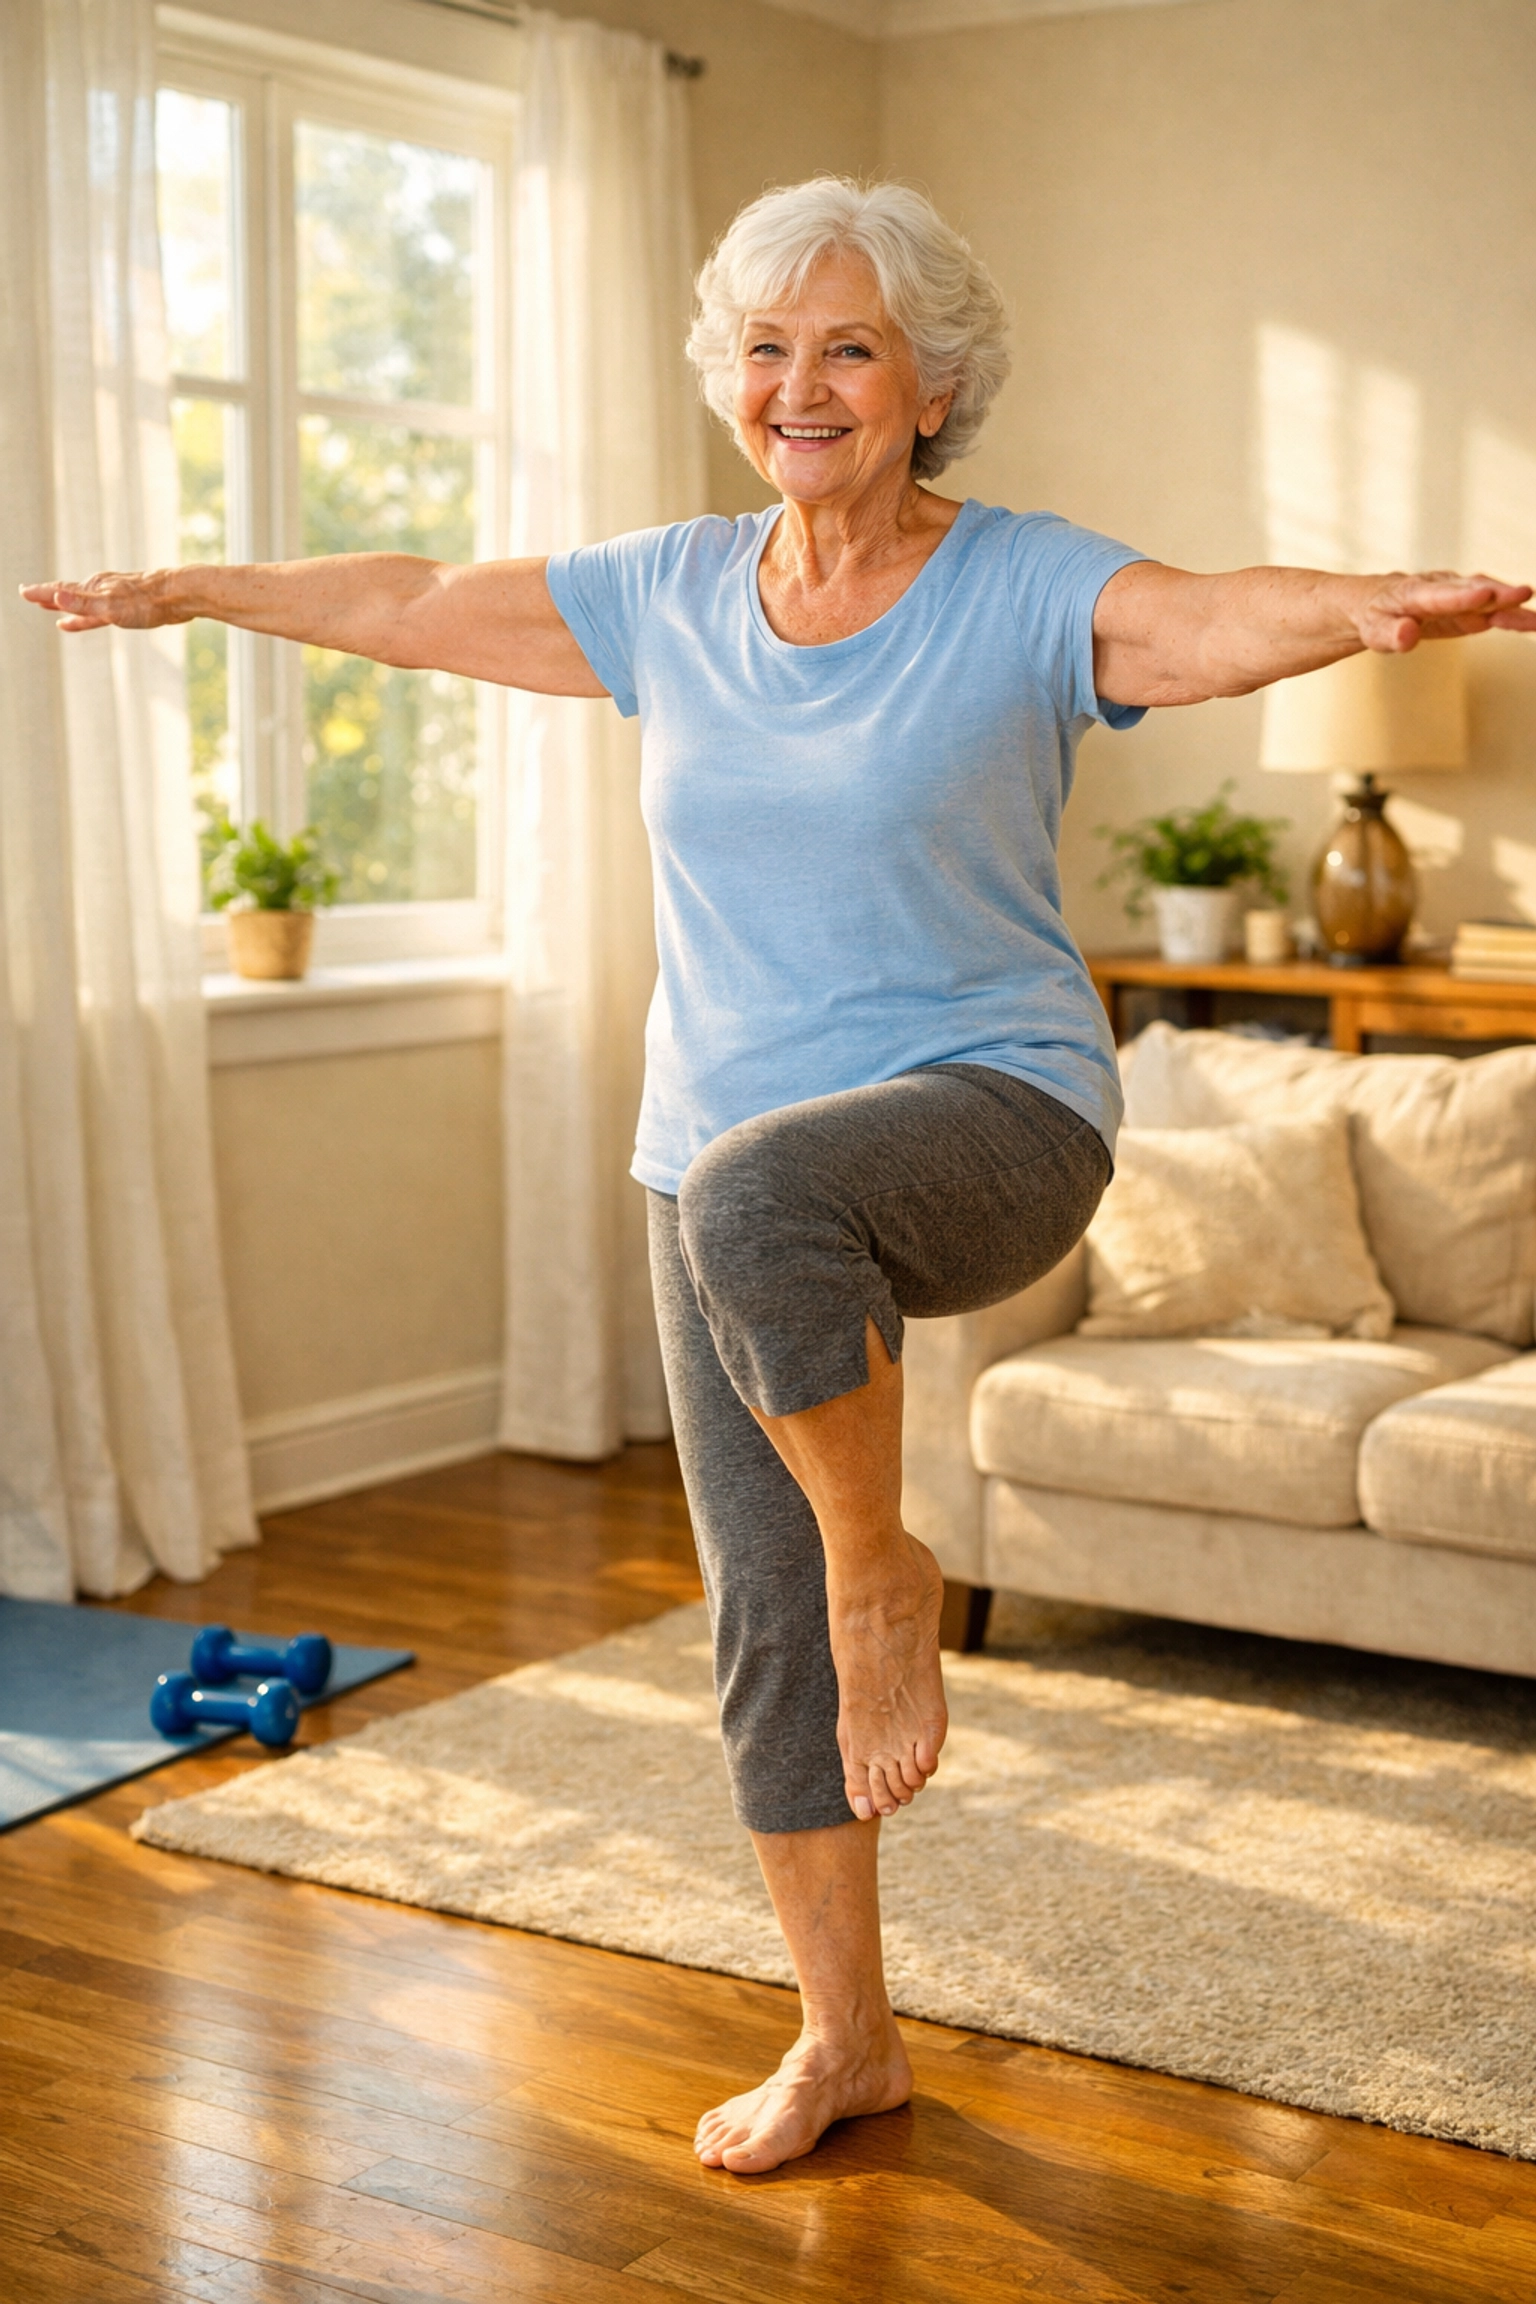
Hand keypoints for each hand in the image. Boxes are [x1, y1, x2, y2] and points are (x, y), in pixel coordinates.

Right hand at [18, 570, 186, 632]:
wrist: (181, 594)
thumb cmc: (148, 601)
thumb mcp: (111, 606)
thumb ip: (83, 603)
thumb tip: (55, 594)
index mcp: (94, 588)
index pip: (61, 591)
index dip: (41, 593)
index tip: (23, 592)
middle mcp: (102, 589)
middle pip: (70, 594)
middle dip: (50, 598)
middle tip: (31, 596)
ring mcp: (116, 597)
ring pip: (85, 604)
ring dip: (68, 607)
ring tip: (54, 613)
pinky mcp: (130, 606)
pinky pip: (102, 612)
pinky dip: (89, 617)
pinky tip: (88, 619)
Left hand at [1356, 569, 1535, 652]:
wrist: (1377, 602)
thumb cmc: (1372, 616)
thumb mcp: (1372, 629)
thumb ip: (1389, 634)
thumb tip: (1406, 637)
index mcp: (1414, 592)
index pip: (1440, 595)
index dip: (1461, 597)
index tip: (1483, 595)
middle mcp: (1441, 587)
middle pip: (1472, 590)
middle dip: (1497, 593)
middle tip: (1524, 594)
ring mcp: (1458, 594)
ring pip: (1488, 597)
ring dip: (1512, 605)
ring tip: (1535, 620)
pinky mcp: (1468, 606)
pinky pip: (1493, 610)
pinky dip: (1512, 615)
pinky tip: (1532, 623)